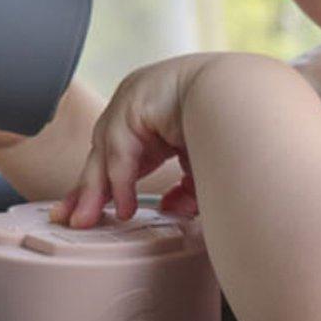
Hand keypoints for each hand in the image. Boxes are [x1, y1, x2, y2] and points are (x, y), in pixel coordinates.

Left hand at [51, 53, 220, 227]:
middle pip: (103, 155)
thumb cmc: (235, 128)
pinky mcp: (130, 104)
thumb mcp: (206, 167)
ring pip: (103, 153)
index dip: (111, 186)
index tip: (101, 211)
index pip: (124, 156)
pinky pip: (118, 151)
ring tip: (88, 221)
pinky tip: (126, 207)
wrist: (247, 99)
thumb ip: (187, 189)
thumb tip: (169, 208)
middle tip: (74, 218)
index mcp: (158, 120)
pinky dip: (120, 182)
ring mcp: (132, 102)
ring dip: (94, 190)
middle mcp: (139, 108)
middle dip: (88, 190)